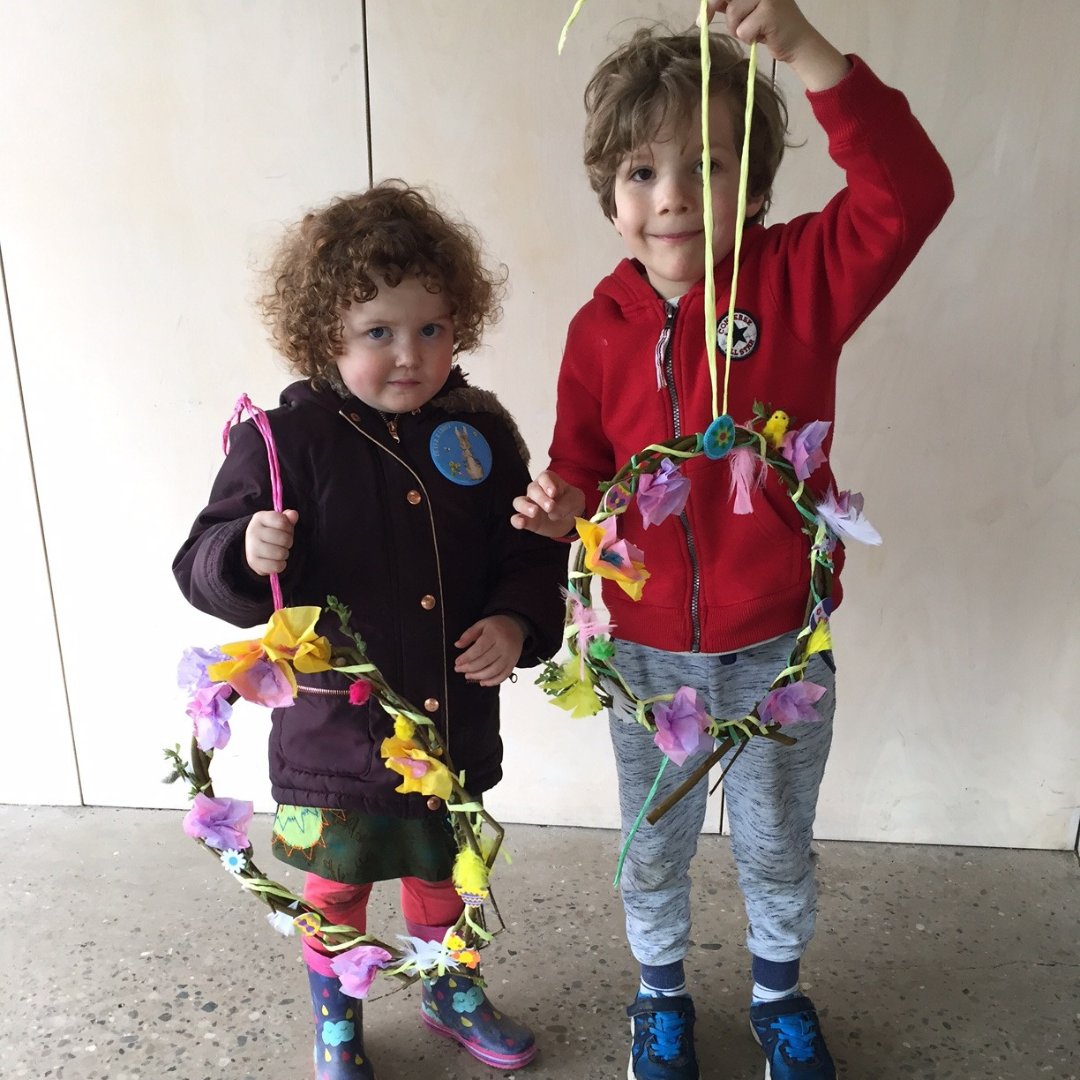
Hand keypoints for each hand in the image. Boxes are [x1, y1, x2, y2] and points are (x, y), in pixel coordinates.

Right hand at [244, 509, 297, 575]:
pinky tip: (277, 560)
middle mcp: (253, 531)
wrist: (254, 547)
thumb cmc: (272, 532)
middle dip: (288, 542)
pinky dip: (281, 565)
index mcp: (260, 517)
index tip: (285, 529)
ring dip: (285, 553)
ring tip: (280, 551)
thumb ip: (288, 518)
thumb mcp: (280, 522)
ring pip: (281, 553)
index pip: (282, 522)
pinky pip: (276, 566)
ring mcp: (251, 547)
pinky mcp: (253, 562)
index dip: (289, 527)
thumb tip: (293, 514)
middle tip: (283, 543)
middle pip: (284, 539)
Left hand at [454, 615, 524, 686]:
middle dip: (469, 668)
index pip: (479, 649)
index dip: (466, 658)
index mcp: (494, 634)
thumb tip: (457, 645)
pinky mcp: (513, 663)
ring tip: (468, 675)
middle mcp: (503, 646)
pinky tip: (482, 682)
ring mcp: (509, 656)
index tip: (457, 662)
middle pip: (485, 661)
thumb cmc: (497, 626)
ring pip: (493, 671)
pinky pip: (503, 676)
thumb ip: (469, 634)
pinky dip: (492, 682)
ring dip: (479, 676)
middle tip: (458, 669)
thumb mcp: (481, 624)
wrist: (516, 627)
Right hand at [511, 470, 585, 537]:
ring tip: (534, 512)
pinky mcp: (527, 520)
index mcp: (549, 481)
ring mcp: (529, 505)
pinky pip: (516, 518)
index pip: (544, 477)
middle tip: (550, 506)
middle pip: (533, 489)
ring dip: (525, 506)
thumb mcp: (576, 500)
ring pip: (519, 501)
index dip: (547, 484)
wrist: (570, 520)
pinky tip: (521, 523)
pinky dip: (517, 520)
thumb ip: (566, 503)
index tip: (553, 493)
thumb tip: (552, 512)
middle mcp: (536, 491)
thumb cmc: (571, 504)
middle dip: (541, 498)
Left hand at [702, 0, 847, 90]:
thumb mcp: (745, 10)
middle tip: (714, 23)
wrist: (798, 43)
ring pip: (732, 14)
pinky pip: (742, 29)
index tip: (702, 15)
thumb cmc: (770, 27)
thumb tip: (704, 8)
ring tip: (755, 29)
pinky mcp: (769, 12)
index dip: (712, 1)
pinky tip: (763, 36)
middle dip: (721, 12)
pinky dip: (748, 38)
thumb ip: (728, 3)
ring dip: (738, 29)